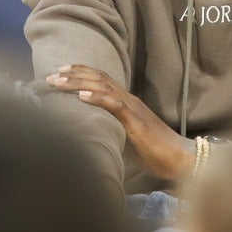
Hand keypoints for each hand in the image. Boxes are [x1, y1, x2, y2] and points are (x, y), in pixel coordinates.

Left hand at [46, 64, 194, 180]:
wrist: (181, 158)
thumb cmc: (156, 152)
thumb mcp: (128, 138)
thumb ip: (112, 131)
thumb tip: (91, 135)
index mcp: (127, 103)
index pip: (101, 80)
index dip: (81, 73)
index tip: (60, 72)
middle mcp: (129, 100)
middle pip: (99, 78)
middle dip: (73, 74)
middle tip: (51, 75)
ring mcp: (133, 109)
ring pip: (103, 87)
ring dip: (79, 83)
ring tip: (59, 81)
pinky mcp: (137, 122)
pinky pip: (115, 105)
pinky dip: (97, 98)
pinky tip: (82, 96)